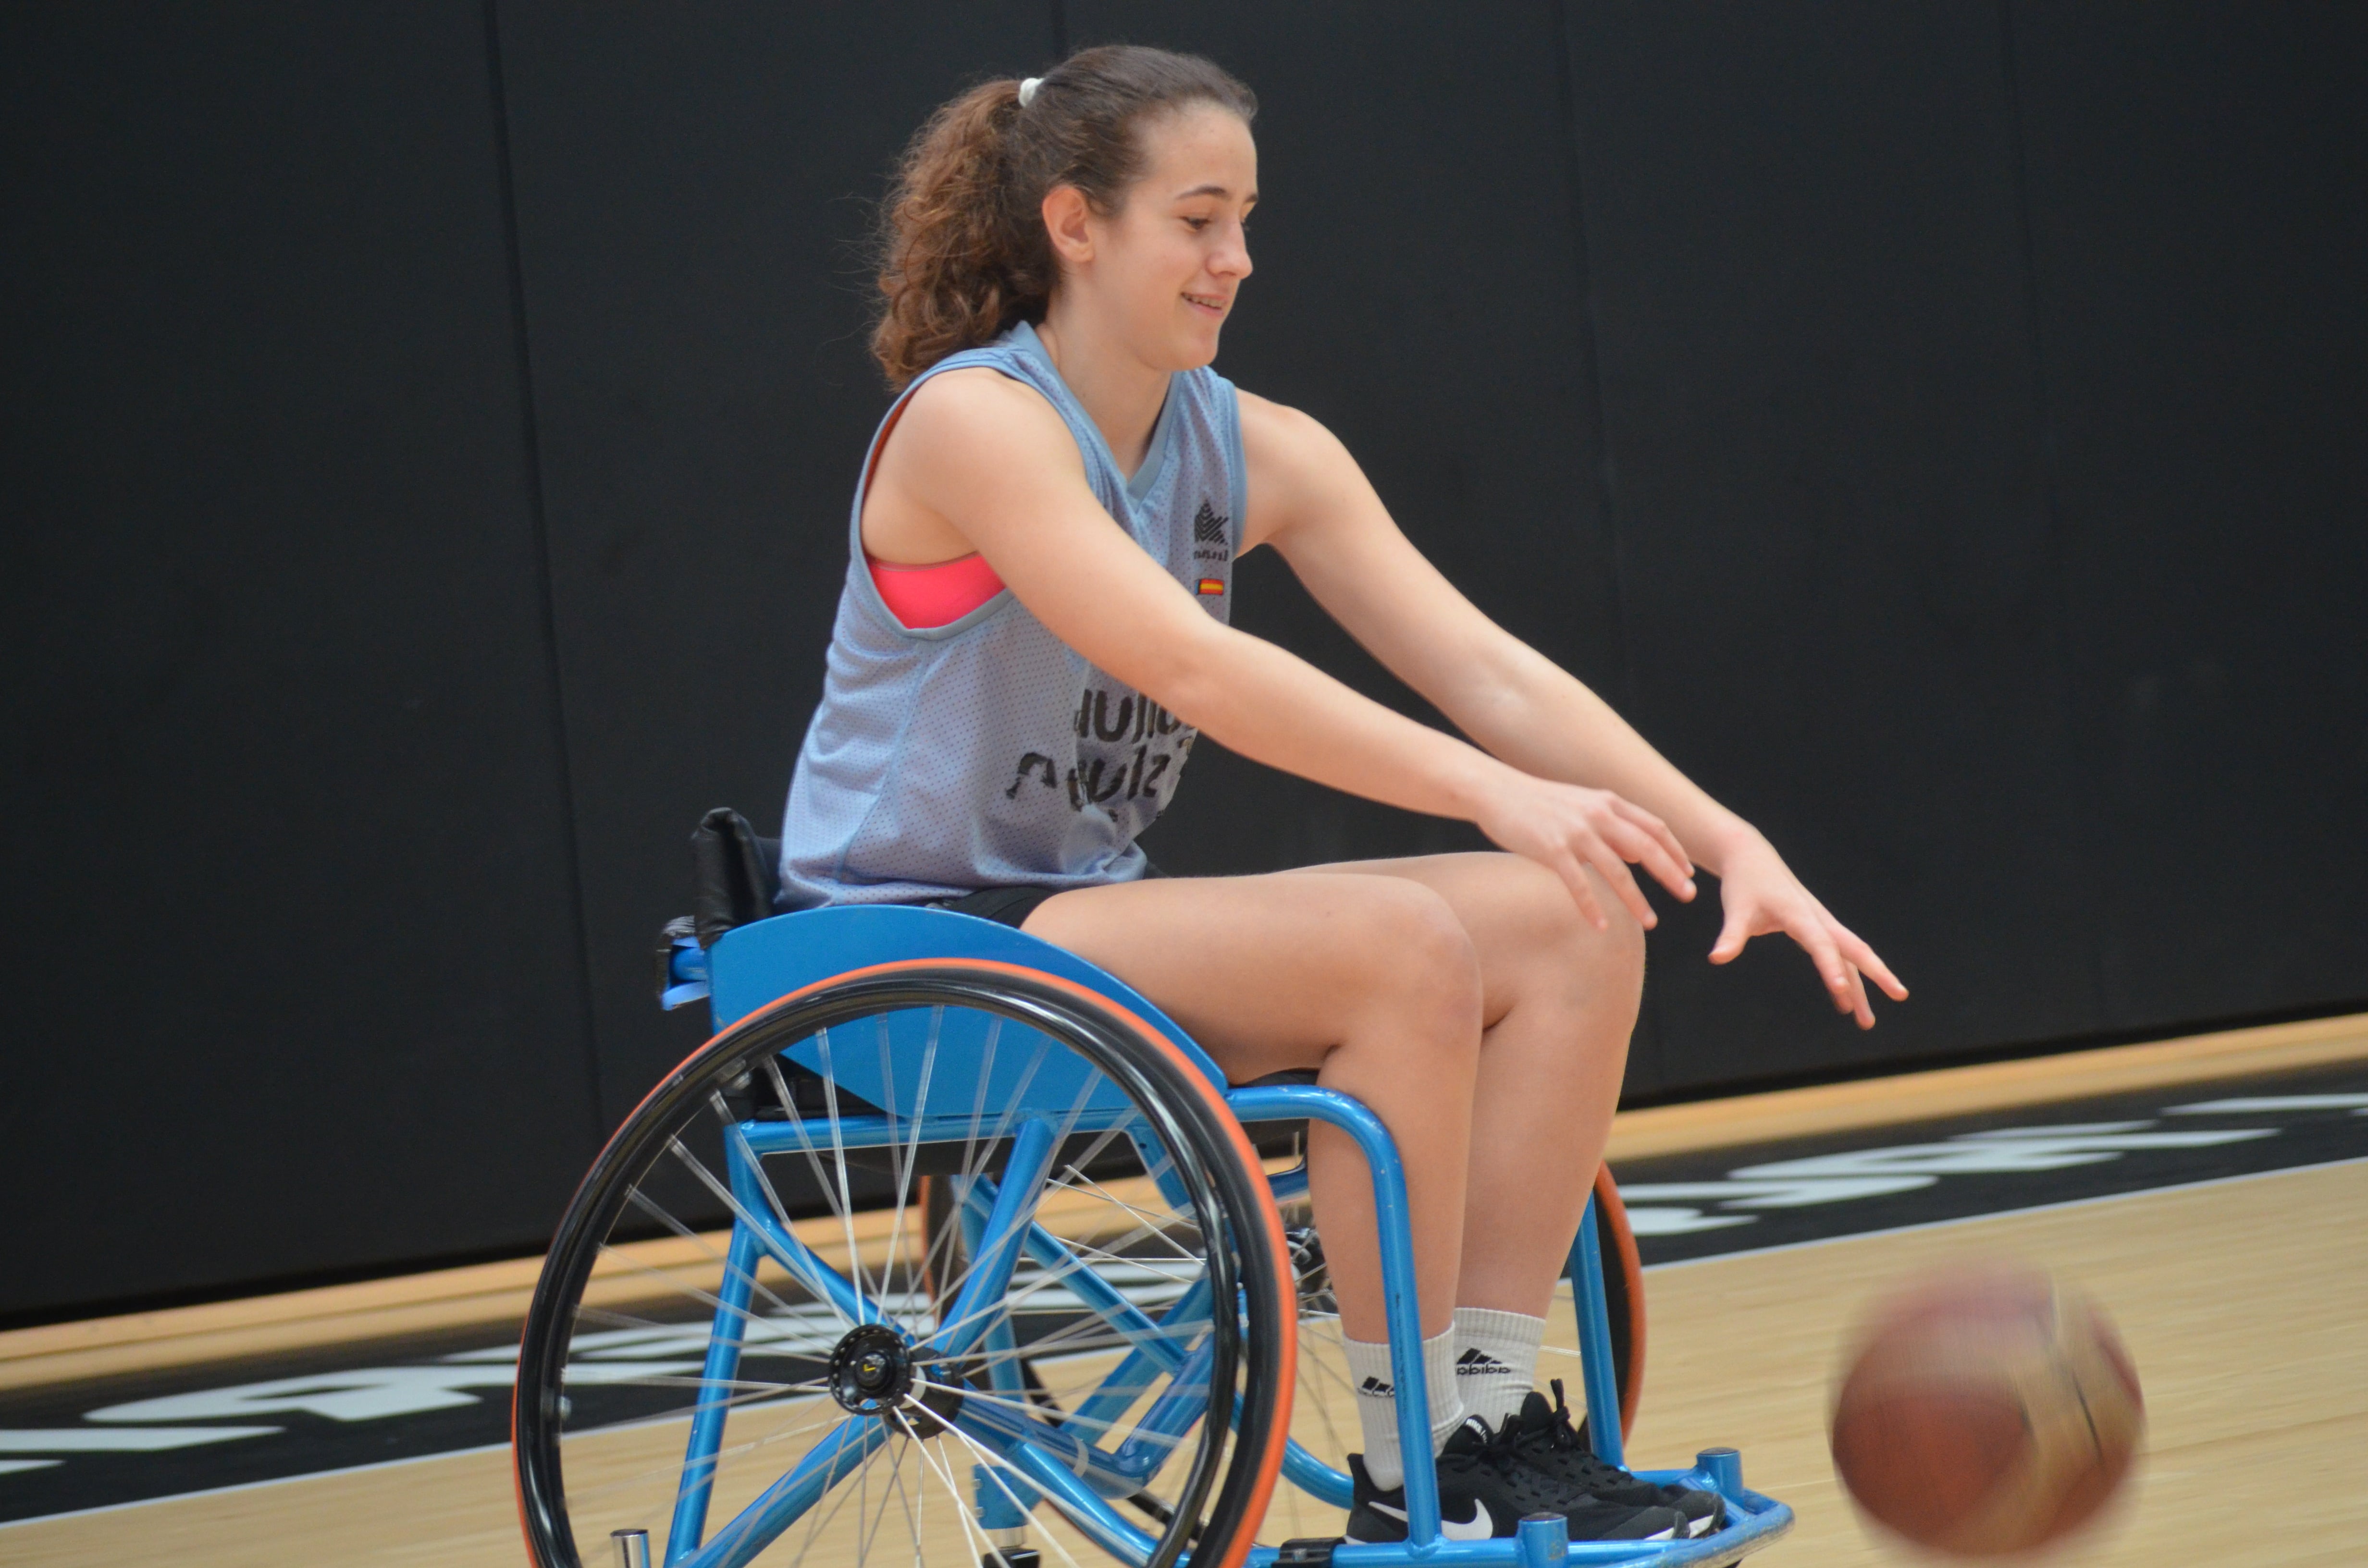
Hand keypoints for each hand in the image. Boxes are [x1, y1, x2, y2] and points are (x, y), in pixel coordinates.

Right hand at [1472, 771, 1697, 929]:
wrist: (1496, 791)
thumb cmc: (1538, 802)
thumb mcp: (1581, 805)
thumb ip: (1610, 825)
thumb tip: (1633, 854)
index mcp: (1607, 803)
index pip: (1654, 827)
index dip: (1675, 851)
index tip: (1689, 873)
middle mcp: (1597, 815)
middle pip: (1646, 848)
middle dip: (1670, 874)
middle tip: (1688, 896)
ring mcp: (1575, 832)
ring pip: (1617, 871)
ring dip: (1636, 900)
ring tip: (1650, 922)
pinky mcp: (1551, 849)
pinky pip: (1578, 885)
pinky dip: (1591, 908)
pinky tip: (1600, 927)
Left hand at [1706, 830, 1907, 1027]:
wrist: (1751, 859)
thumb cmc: (1743, 884)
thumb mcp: (1735, 908)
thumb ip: (1730, 935)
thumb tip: (1716, 958)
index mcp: (1799, 914)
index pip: (1821, 944)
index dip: (1830, 968)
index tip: (1840, 994)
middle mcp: (1817, 918)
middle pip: (1854, 948)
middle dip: (1877, 973)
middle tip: (1899, 996)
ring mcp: (1821, 923)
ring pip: (1850, 956)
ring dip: (1861, 986)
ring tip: (1866, 1022)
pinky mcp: (1817, 928)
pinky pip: (1837, 956)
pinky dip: (1843, 977)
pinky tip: (1843, 1002)